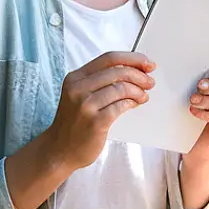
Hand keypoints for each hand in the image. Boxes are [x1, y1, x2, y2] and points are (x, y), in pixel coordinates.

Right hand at [48, 51, 155, 170]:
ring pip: (121, 88)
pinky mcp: (95, 122)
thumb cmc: (74, 122)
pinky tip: (135, 104)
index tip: (147, 63)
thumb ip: (101, 82)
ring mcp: (86, 105)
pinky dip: (132, 103)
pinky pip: (121, 106)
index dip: (132, 58)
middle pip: (118, 71)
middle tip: (149, 82)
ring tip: (143, 96)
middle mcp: (78, 88)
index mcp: (75, 77)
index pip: (109, 58)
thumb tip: (134, 71)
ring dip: (138, 90)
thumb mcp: (80, 94)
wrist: (59, 150)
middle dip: (139, 75)